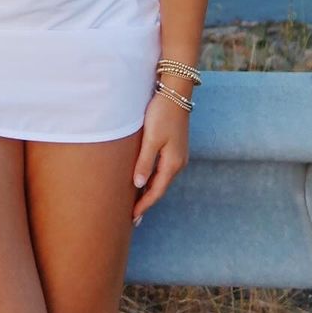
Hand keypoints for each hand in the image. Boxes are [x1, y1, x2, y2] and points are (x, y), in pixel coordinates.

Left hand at [131, 93, 188, 222]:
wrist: (176, 94)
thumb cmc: (161, 114)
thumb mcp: (151, 139)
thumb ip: (144, 162)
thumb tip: (139, 186)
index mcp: (172, 164)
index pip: (156, 191)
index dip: (144, 205)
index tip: (133, 218)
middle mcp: (178, 163)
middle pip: (160, 188)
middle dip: (147, 202)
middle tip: (133, 218)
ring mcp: (178, 155)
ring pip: (161, 179)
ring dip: (150, 191)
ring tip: (137, 203)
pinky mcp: (174, 148)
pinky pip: (162, 169)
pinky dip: (153, 179)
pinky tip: (145, 180)